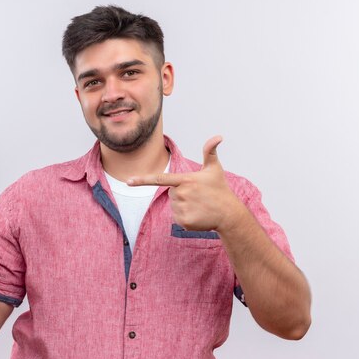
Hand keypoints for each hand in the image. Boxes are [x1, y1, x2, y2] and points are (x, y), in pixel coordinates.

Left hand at [127, 136, 242, 231]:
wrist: (229, 214)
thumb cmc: (220, 190)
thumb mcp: (215, 169)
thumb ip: (210, 151)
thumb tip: (219, 136)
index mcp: (186, 180)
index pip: (160, 179)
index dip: (143, 180)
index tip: (128, 181)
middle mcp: (182, 194)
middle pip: (171, 193)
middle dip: (181, 194)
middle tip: (198, 196)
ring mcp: (182, 208)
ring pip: (173, 206)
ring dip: (183, 206)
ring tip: (199, 205)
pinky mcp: (183, 222)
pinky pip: (177, 218)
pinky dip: (185, 217)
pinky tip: (198, 215)